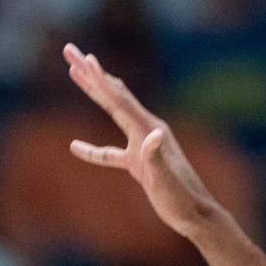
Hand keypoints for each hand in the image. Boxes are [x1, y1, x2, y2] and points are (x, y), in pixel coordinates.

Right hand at [66, 43, 217, 238]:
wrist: (195, 215)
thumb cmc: (181, 197)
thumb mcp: (165, 178)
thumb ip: (156, 156)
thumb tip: (153, 135)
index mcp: (149, 129)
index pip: (119, 99)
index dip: (100, 79)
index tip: (85, 59)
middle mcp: (146, 129)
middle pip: (113, 94)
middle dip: (91, 73)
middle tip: (70, 51)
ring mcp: (142, 144)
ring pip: (112, 112)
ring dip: (92, 92)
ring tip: (74, 73)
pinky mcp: (138, 163)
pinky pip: (110, 152)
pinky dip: (92, 149)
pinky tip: (75, 147)